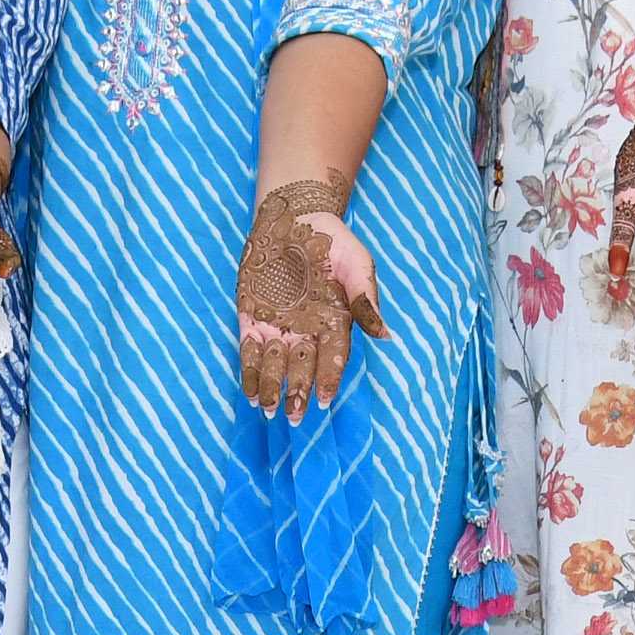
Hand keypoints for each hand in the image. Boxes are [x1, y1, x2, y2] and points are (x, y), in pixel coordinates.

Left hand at [234, 179, 384, 417]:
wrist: (295, 217)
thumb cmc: (333, 241)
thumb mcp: (357, 264)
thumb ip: (366, 298)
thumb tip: (385, 334)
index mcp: (335, 323)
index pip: (333, 358)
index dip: (328, 379)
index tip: (324, 400)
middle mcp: (307, 332)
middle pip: (303, 369)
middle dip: (298, 393)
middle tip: (293, 417)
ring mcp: (278, 327)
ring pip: (275, 366)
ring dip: (271, 388)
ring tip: (268, 410)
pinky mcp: (251, 318)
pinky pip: (249, 350)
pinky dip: (249, 371)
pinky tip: (249, 392)